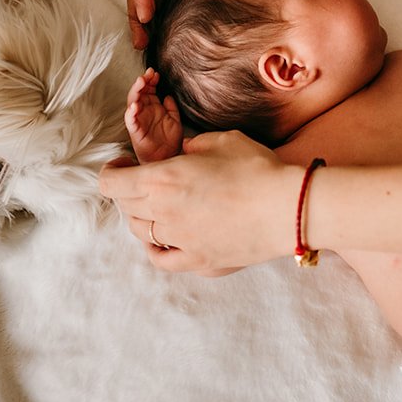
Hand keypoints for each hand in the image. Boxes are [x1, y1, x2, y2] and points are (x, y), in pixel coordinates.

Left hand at [99, 130, 299, 271]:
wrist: (290, 208)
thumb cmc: (259, 169)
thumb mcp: (223, 140)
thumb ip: (194, 144)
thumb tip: (186, 151)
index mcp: (163, 178)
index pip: (112, 183)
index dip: (111, 172)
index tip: (121, 166)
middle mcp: (164, 212)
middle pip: (125, 207)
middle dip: (128, 192)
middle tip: (143, 182)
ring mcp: (180, 241)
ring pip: (140, 232)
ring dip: (142, 218)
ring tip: (157, 207)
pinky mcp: (198, 261)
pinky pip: (161, 259)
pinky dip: (155, 249)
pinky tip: (164, 240)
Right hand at [125, 67, 182, 162]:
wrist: (167, 158)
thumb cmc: (170, 141)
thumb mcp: (175, 120)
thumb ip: (172, 108)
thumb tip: (168, 95)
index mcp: (153, 107)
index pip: (149, 90)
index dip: (151, 80)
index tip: (155, 73)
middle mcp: (145, 112)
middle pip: (140, 92)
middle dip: (143, 82)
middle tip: (148, 73)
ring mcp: (139, 120)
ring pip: (133, 102)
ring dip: (136, 92)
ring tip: (141, 82)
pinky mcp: (135, 130)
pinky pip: (131, 120)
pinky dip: (131, 112)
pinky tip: (135, 105)